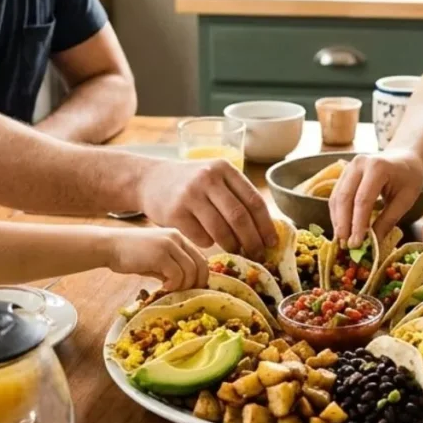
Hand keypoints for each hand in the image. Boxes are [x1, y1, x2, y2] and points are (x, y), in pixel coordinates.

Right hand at [109, 227, 208, 291]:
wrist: (109, 246)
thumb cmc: (131, 254)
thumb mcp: (157, 258)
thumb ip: (173, 266)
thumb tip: (187, 284)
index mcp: (178, 237)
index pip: (201, 257)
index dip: (202, 276)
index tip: (195, 289)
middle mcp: (177, 238)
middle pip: (201, 264)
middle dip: (197, 283)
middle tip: (186, 294)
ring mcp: (169, 244)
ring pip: (190, 270)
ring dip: (183, 285)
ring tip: (171, 290)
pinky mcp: (160, 254)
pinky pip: (177, 274)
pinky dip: (173, 285)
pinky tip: (163, 287)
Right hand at [135, 159, 276, 260]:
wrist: (150, 179)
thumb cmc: (191, 183)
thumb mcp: (215, 177)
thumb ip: (236, 195)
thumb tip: (265, 228)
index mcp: (224, 168)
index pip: (253, 200)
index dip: (266, 224)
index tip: (272, 242)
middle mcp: (208, 178)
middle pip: (239, 217)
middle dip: (253, 240)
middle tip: (258, 254)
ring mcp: (190, 195)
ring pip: (221, 229)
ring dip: (233, 245)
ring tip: (237, 251)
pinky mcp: (175, 212)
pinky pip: (201, 237)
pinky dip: (210, 243)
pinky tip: (210, 242)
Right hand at [329, 149, 422, 247]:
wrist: (404, 157)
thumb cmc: (409, 177)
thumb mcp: (405, 199)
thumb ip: (388, 220)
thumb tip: (372, 243)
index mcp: (378, 167)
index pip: (363, 199)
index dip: (358, 223)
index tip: (357, 243)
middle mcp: (359, 164)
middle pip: (345, 197)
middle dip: (344, 224)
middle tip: (345, 245)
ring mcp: (349, 167)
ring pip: (337, 197)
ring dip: (338, 220)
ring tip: (342, 240)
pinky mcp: (344, 174)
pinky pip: (337, 195)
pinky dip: (337, 213)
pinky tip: (342, 228)